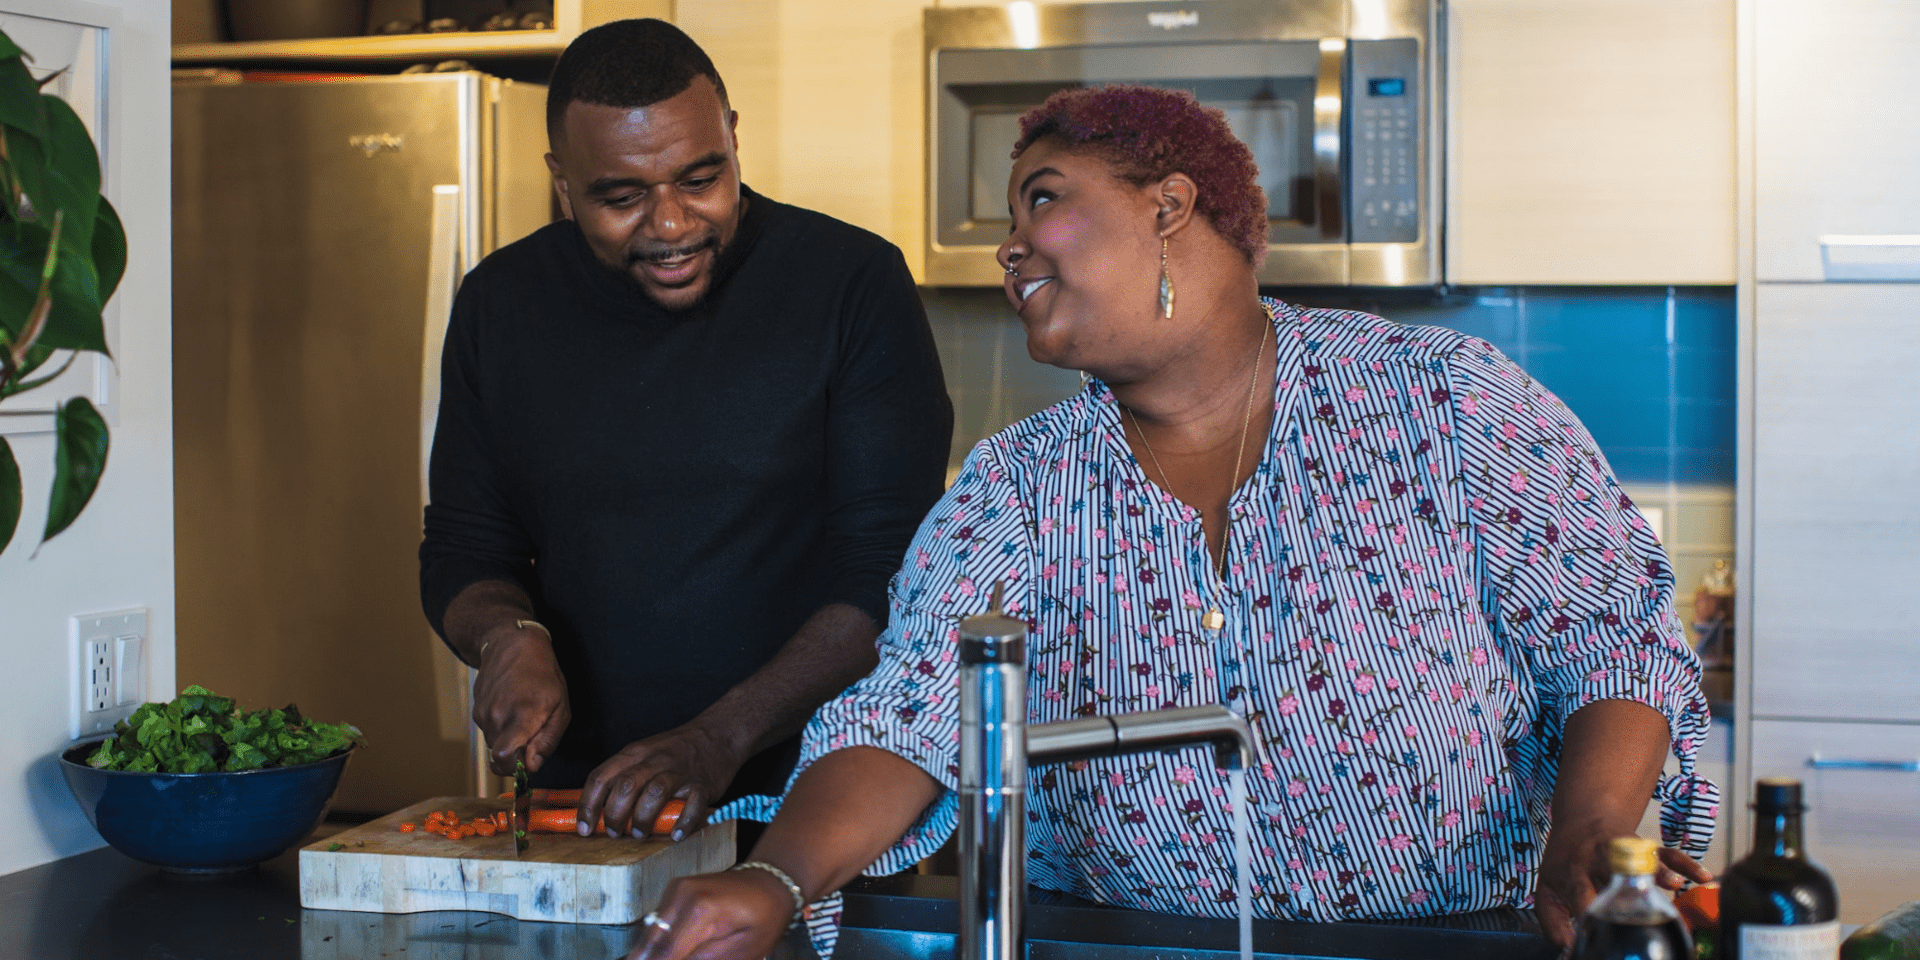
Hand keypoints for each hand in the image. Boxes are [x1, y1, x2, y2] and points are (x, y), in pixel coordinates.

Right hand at [471, 622, 569, 775]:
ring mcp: (483, 713)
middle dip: (517, 755)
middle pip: (500, 757)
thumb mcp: (561, 707)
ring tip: (523, 714)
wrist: (513, 645)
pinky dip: (500, 728)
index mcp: (522, 716)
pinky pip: (488, 731)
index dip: (515, 768)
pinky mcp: (475, 710)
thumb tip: (532, 766)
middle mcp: (497, 716)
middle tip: (533, 734)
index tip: (528, 761)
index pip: (504, 757)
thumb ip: (548, 741)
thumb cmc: (544, 675)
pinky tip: (511, 708)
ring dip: (509, 739)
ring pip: (494, 744)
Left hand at [579, 720, 742, 838]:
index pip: (601, 777)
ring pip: (655, 793)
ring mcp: (680, 772)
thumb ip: (623, 776)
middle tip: (615, 833)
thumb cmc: (676, 750)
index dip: (587, 805)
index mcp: (634, 753)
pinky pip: (692, 804)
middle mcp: (654, 760)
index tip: (584, 827)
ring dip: (642, 818)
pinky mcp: (702, 783)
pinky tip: (676, 835)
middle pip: (626, 786)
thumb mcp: (643, 753)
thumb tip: (598, 811)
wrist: (718, 734)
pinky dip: (683, 822)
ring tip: (640, 833)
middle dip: (614, 815)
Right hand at [626, 870, 793, 959]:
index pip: (664, 954)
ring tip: (688, 954)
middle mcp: (682, 894)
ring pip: (649, 936)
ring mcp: (675, 888)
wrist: (770, 884)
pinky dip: (660, 943)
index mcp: (702, 911)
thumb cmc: (765, 918)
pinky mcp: (673, 890)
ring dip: (655, 954)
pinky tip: (676, 951)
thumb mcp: (741, 953)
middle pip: (649, 945)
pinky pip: (657, 924)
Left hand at [1534, 827, 1714, 947]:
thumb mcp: (1547, 889)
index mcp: (1574, 872)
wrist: (1583, 820)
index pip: (1582, 896)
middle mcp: (1599, 859)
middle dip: (1627, 896)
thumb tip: (1568, 952)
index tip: (1598, 934)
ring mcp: (1625, 851)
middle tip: (1637, 917)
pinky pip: (1668, 853)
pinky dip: (1685, 864)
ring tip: (1673, 885)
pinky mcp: (1646, 847)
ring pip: (1643, 861)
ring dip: (1657, 871)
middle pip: (1614, 876)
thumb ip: (1553, 923)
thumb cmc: (1566, 861)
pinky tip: (1701, 876)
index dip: (1590, 915)